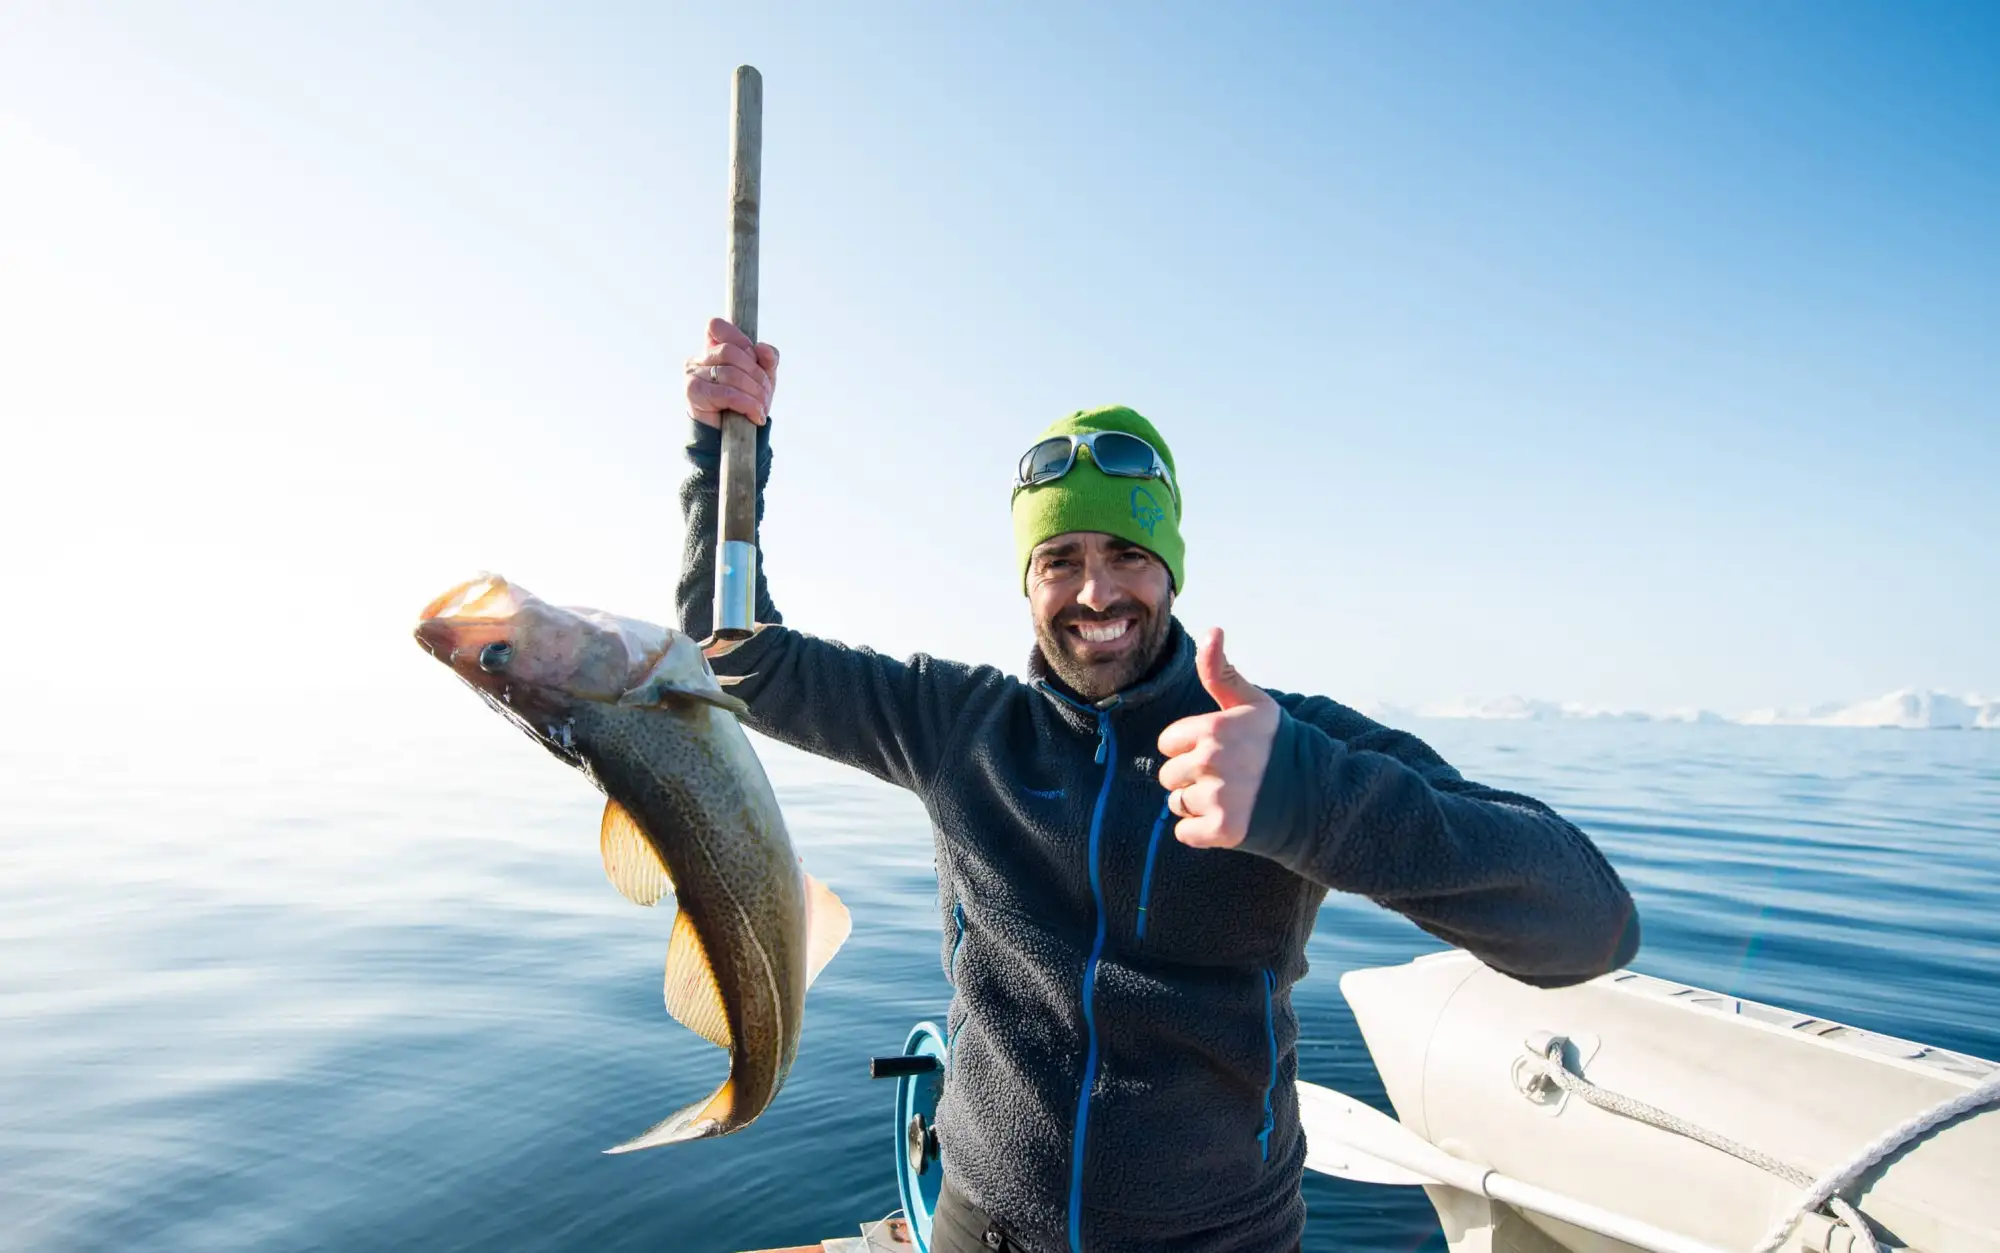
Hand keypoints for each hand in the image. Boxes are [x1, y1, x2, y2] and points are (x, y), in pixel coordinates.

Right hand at [685, 317, 779, 426]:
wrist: (731, 438)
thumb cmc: (744, 404)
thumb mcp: (761, 378)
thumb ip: (767, 359)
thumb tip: (763, 348)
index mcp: (710, 349)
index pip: (717, 326)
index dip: (741, 340)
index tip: (756, 360)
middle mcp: (697, 359)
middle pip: (731, 352)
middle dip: (756, 373)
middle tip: (766, 394)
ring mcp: (692, 375)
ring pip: (731, 373)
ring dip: (754, 393)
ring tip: (762, 409)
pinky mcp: (693, 393)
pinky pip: (727, 393)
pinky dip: (747, 404)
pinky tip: (755, 416)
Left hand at [1157, 628, 1280, 849]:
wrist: (1315, 793)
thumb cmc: (1276, 744)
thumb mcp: (1251, 703)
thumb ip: (1221, 672)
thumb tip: (1212, 629)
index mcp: (1213, 728)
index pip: (1168, 743)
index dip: (1189, 747)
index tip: (1219, 749)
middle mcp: (1213, 760)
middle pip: (1169, 775)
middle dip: (1192, 777)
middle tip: (1228, 776)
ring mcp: (1218, 796)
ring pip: (1177, 803)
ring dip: (1197, 805)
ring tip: (1231, 797)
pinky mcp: (1223, 829)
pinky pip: (1184, 832)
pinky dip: (1201, 831)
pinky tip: (1227, 819)